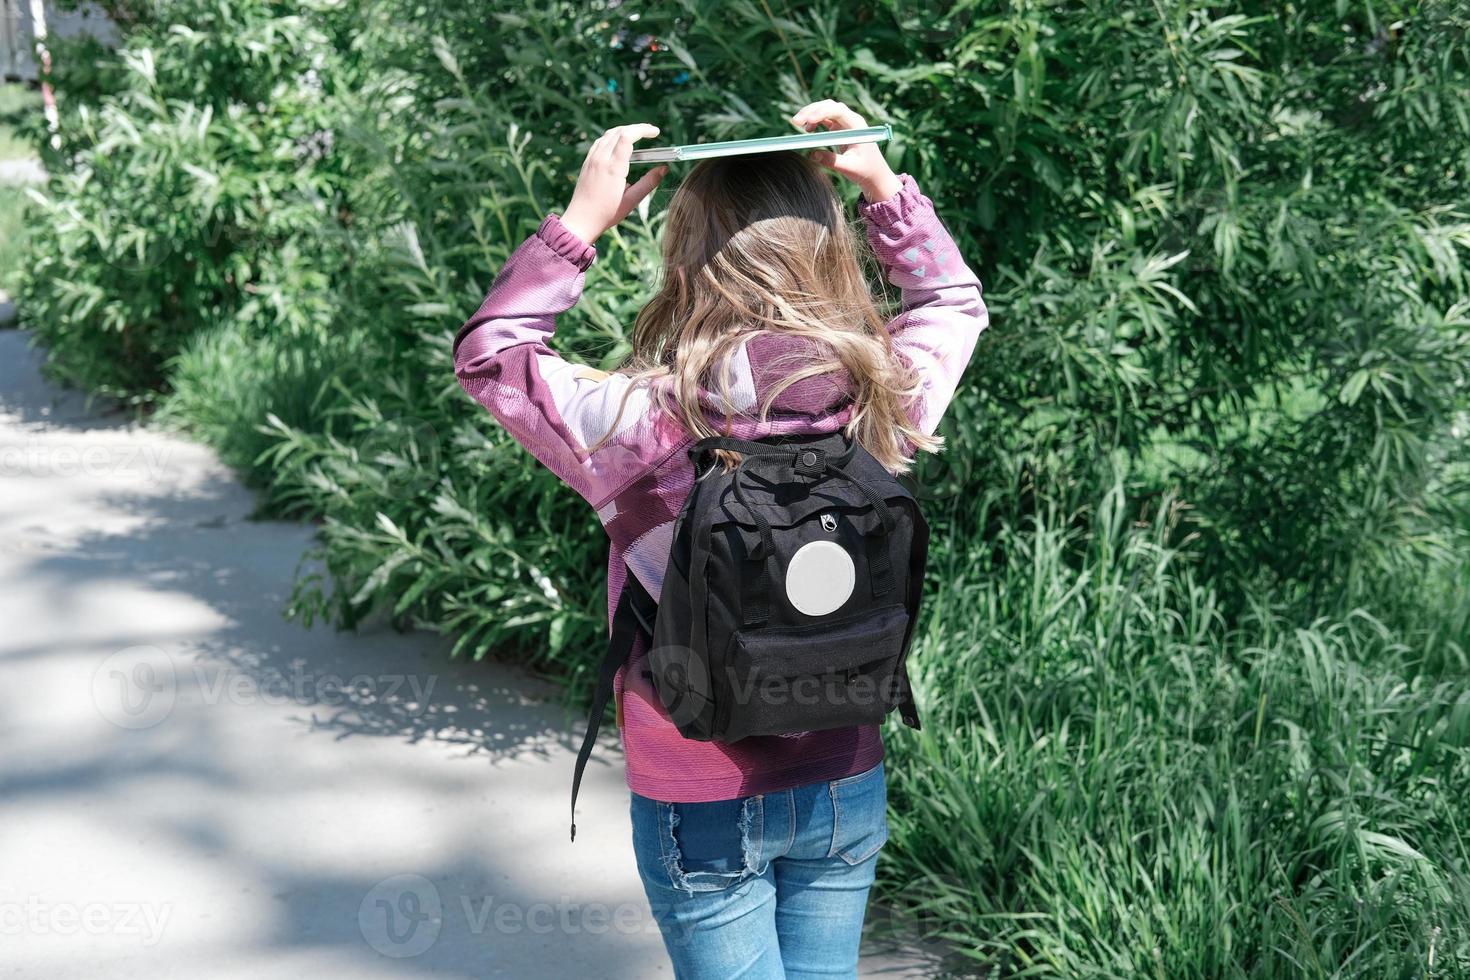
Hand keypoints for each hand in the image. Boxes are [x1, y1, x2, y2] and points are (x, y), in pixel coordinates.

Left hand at [560, 123, 667, 245]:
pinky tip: (620, 143)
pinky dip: (613, 137)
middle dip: (638, 128)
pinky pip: (601, 141)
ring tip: (639, 135)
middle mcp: (600, 159)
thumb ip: (649, 183)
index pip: (627, 137)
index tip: (656, 132)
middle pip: (620, 131)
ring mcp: (592, 159)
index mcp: (613, 168)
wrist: (580, 220)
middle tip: (652, 132)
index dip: (643, 130)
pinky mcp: (587, 162)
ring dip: (625, 130)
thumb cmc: (607, 213)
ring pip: (609, 134)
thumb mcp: (632, 200)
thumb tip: (664, 169)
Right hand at [790, 100, 900, 202]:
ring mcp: (845, 123)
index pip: (838, 111)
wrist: (875, 174)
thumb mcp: (849, 168)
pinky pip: (825, 118)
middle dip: (811, 111)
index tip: (807, 121)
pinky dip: (814, 121)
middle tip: (795, 122)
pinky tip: (807, 130)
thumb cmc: (866, 170)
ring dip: (810, 114)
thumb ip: (832, 161)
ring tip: (799, 125)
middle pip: (829, 106)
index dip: (821, 112)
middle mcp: (851, 120)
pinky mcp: (840, 128)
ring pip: (825, 110)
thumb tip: (812, 154)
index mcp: (857, 126)